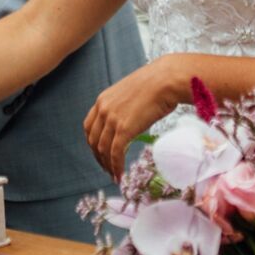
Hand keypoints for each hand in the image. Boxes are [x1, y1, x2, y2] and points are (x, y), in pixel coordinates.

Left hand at [83, 58, 180, 177]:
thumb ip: (123, 107)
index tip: (100, 152)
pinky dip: (116, 166)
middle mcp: (103, 109)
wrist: (165, 80)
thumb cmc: (155, 83)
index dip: (93, 142)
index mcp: (103, 100)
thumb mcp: (130, 93)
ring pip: (103, 149)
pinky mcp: (124, 129)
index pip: (89, 126)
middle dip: (98, 157)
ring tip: (114, 175)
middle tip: (106, 168)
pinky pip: (115, 153)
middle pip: (93, 140)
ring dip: (107, 165)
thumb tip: (129, 119)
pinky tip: (119, 175)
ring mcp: (112, 119)